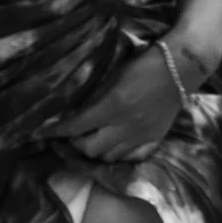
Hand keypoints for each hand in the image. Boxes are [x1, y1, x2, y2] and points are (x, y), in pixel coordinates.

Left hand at [49, 45, 181, 162]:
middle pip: (89, 149)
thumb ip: (93, 97)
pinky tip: (113, 145)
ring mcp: (143, 135)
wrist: (181, 67)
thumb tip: (71, 112)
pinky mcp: (157, 138)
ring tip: (89, 140)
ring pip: (109, 157)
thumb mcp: (112, 77)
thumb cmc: (143, 64)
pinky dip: (119, 154)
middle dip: (73, 143)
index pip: (75, 127)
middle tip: (69, 135)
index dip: (54, 131)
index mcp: (112, 106)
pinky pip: (133, 157)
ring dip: (95, 150)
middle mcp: (126, 126)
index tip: (39, 132)